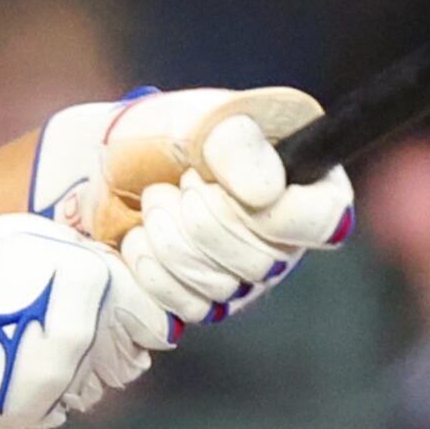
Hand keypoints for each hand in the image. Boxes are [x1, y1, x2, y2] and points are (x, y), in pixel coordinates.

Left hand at [116, 144, 357, 328]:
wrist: (108, 164)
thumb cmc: (165, 134)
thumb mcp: (200, 120)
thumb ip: (236, 145)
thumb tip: (266, 194)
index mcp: (305, 182)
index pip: (321, 220)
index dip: (267, 212)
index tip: (216, 183)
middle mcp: (287, 237)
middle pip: (262, 261)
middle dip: (200, 218)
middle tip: (179, 182)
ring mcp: (248, 277)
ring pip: (222, 288)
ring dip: (170, 238)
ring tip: (154, 200)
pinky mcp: (208, 302)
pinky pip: (190, 308)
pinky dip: (153, 269)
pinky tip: (141, 235)